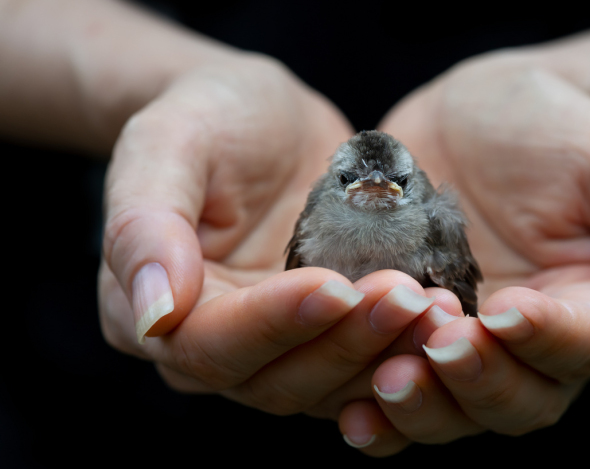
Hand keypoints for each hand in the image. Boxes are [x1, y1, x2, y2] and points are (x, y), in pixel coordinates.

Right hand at [98, 55, 447, 417]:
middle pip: (277, 378)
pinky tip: (444, 315)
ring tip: (439, 309)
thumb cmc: (207, 117)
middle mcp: (210, 347)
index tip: (335, 286)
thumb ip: (144, 220)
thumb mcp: (166, 141)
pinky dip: (402, 349)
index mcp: (150, 312)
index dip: (275, 322)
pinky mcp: (320, 338)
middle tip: (411, 298)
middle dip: (347, 342)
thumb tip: (154, 312)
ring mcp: (271, 349)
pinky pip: (359, 365)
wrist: (259, 119)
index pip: (212, 343)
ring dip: (386, 354)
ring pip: (327, 384)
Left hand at [334, 53, 589, 454]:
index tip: (508, 309)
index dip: (545, 340)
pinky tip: (350, 406)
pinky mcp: (403, 331)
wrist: (476, 112)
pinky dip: (375, 408)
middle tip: (441, 346)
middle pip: (513, 400)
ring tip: (387, 378)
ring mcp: (461, 342)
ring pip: (450, 408)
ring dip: (421, 404)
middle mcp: (526, 346)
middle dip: (477, 381)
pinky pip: (390, 383)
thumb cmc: (557, 129)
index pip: (580, 350)